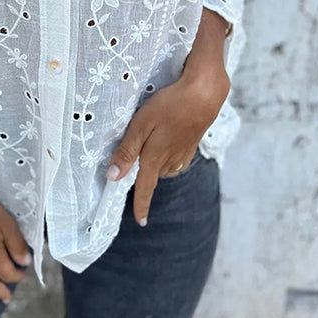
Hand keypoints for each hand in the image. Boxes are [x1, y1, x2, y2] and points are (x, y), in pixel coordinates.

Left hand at [105, 63, 229, 226]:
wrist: (204, 95)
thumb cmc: (169, 106)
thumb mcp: (141, 125)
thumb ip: (127, 151)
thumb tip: (113, 177)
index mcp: (155, 158)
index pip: (145, 188)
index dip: (141, 205)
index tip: (141, 222)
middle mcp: (170, 161)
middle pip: (152, 175)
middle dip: (144, 174)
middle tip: (133, 161)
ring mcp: (184, 153)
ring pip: (164, 166)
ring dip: (156, 163)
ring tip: (149, 145)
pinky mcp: (192, 144)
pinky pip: (176, 158)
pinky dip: (168, 155)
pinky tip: (168, 142)